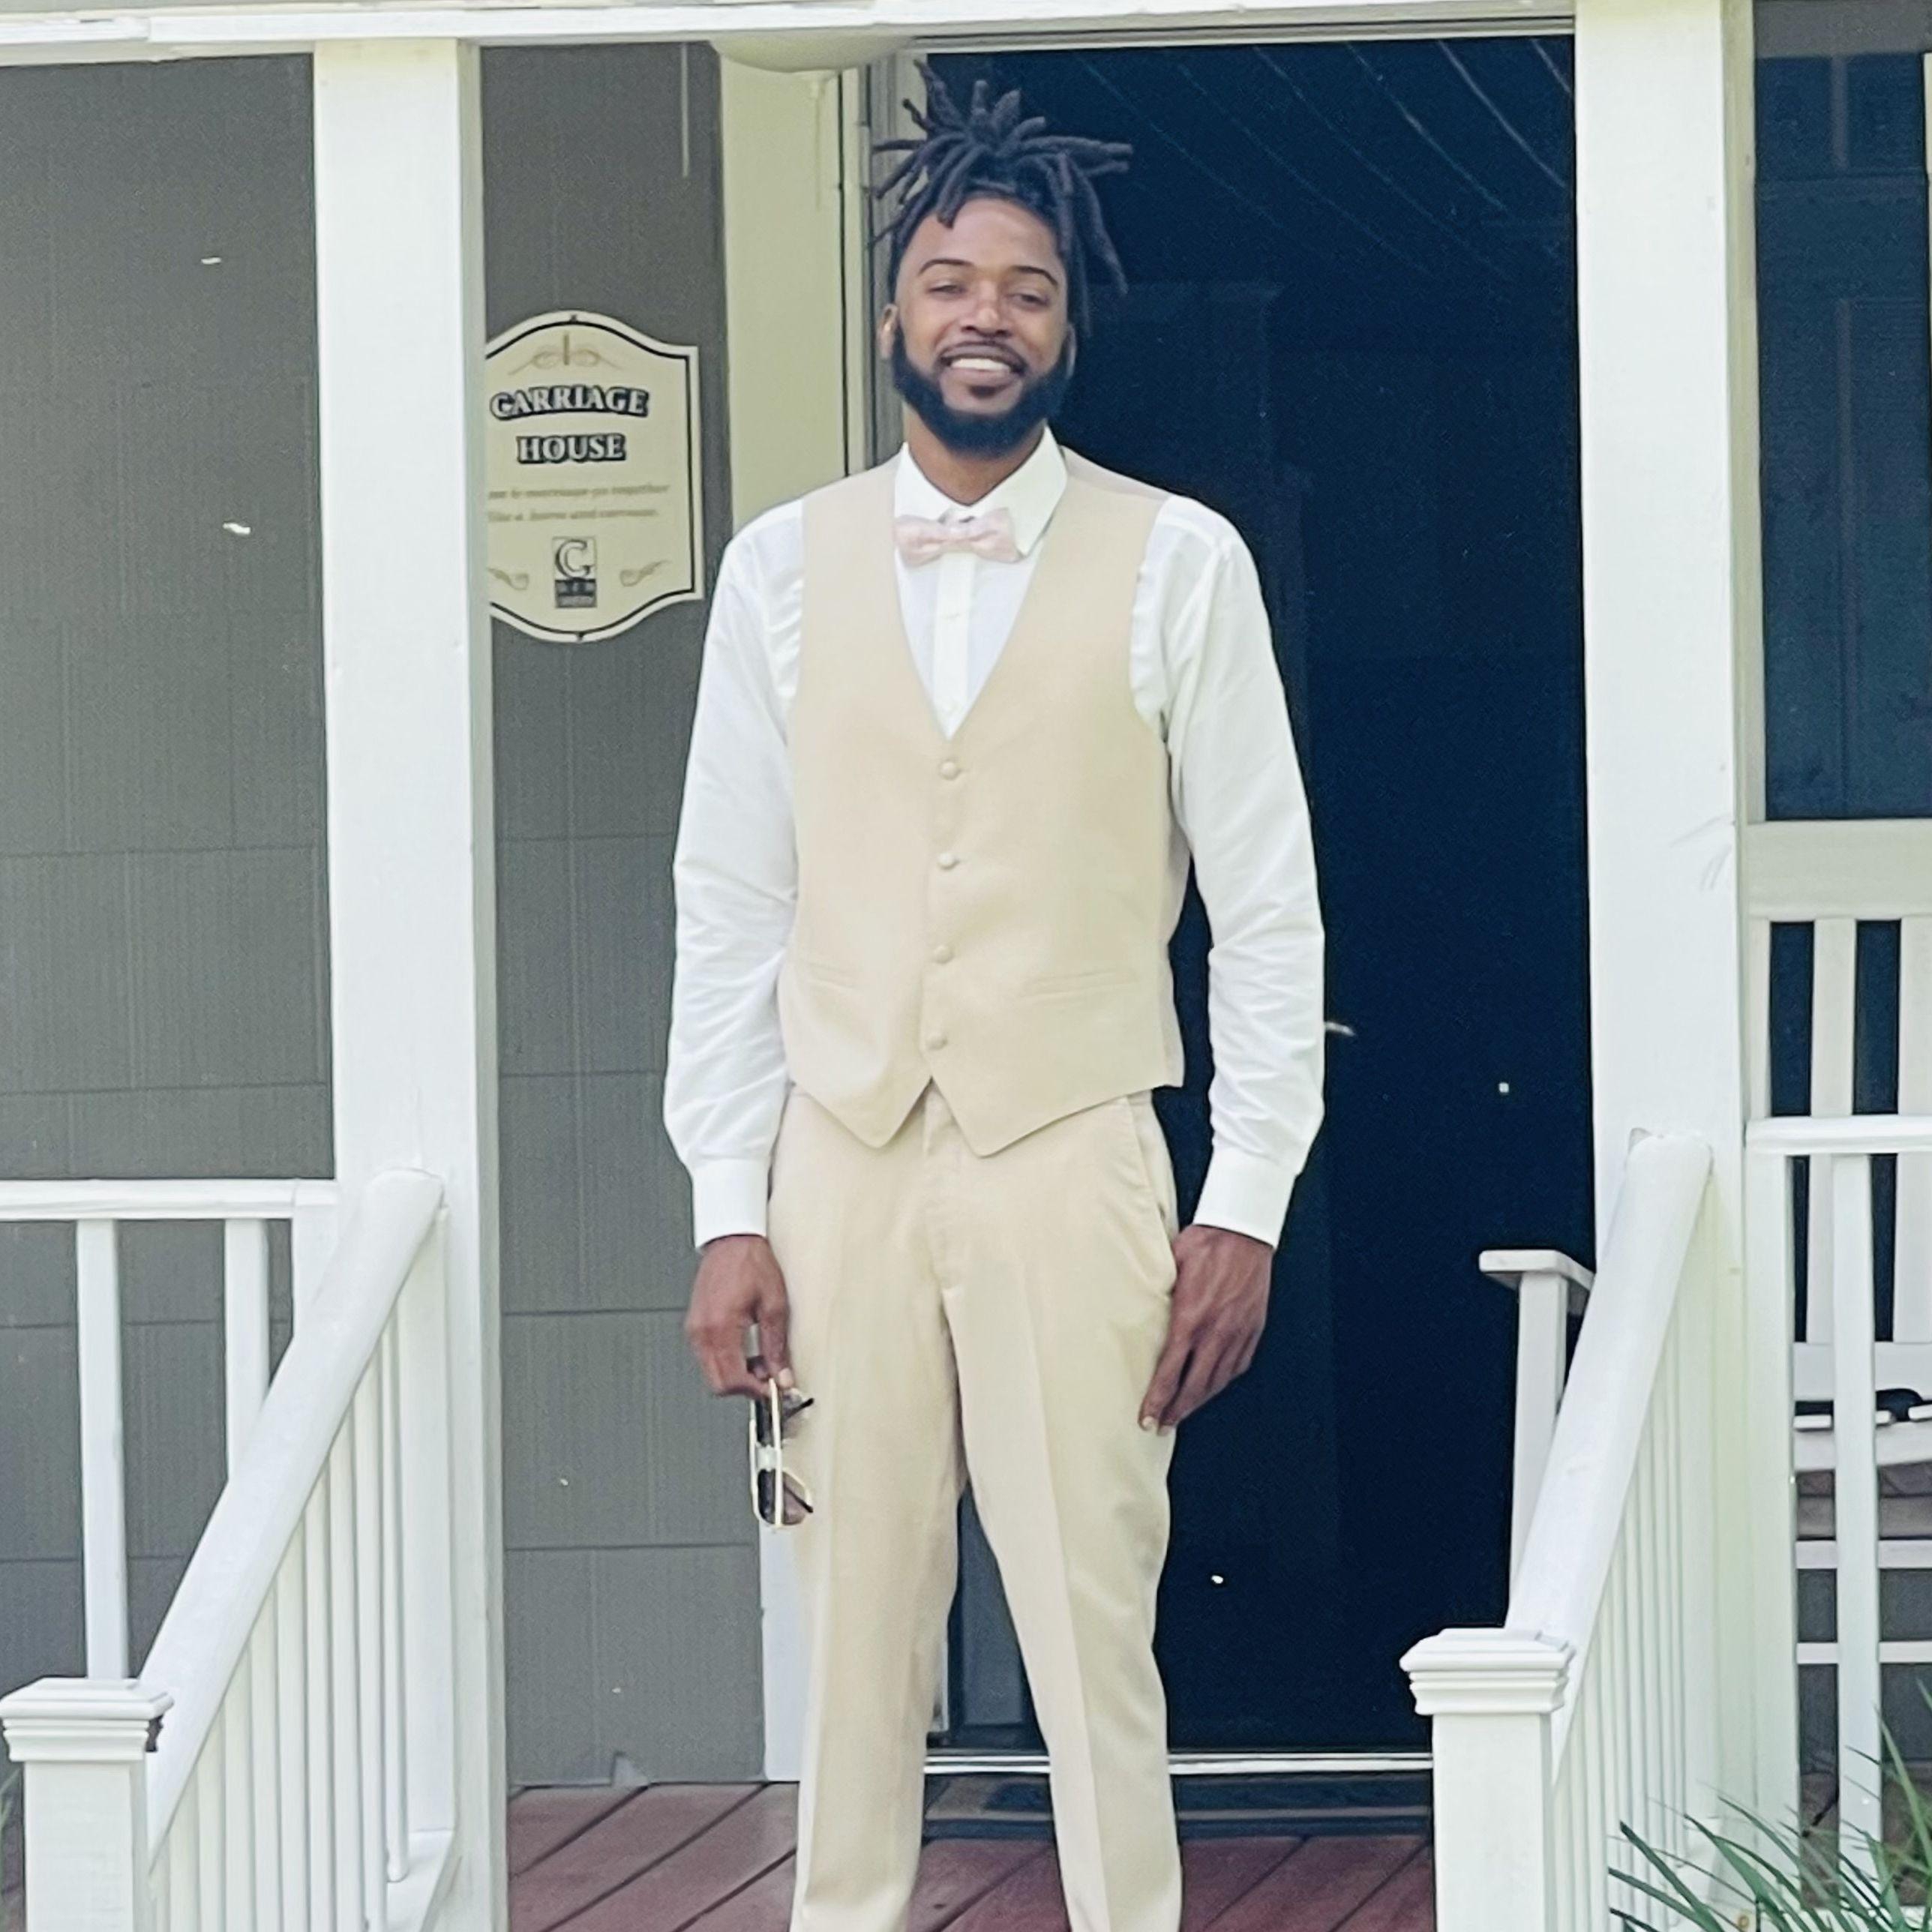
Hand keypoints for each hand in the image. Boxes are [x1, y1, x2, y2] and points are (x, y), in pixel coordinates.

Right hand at [684, 1234, 792, 1398]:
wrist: (732, 1241)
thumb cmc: (750, 1263)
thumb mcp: (774, 1305)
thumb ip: (776, 1346)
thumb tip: (782, 1374)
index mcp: (721, 1327)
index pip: (732, 1379)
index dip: (755, 1390)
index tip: (773, 1389)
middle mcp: (702, 1332)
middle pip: (717, 1384)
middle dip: (744, 1387)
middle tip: (768, 1377)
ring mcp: (695, 1329)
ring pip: (711, 1373)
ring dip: (735, 1376)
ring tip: (759, 1360)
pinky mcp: (694, 1326)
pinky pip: (707, 1358)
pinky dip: (726, 1362)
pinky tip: (745, 1351)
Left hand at [1139, 1224, 1273, 1432]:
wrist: (1244, 1230)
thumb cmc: (1205, 1242)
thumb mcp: (1170, 1267)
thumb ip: (1157, 1297)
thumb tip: (1136, 1313)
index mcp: (1190, 1318)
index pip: (1170, 1372)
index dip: (1158, 1399)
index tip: (1148, 1418)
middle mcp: (1216, 1331)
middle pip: (1194, 1386)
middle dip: (1176, 1410)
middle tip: (1162, 1425)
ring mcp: (1238, 1332)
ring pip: (1218, 1380)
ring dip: (1199, 1401)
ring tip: (1183, 1412)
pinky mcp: (1253, 1328)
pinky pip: (1238, 1365)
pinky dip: (1223, 1380)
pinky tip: (1213, 1386)